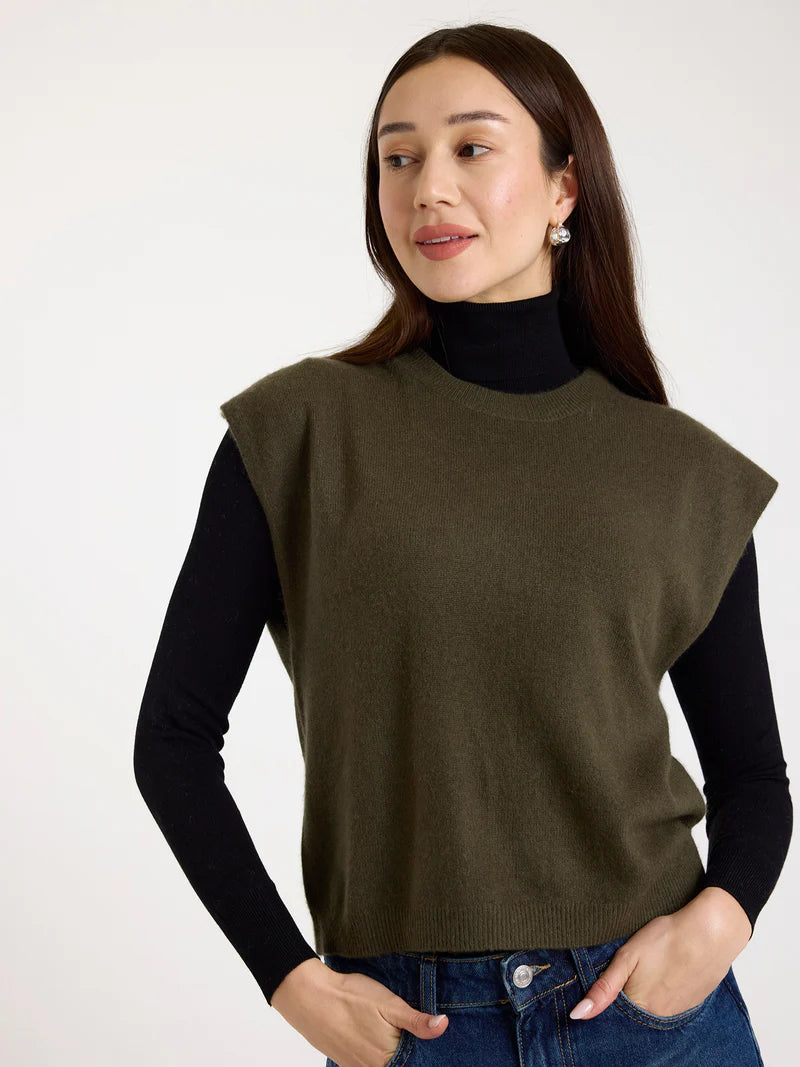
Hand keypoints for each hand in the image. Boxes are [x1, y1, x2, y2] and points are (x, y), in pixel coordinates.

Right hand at [271, 957, 448, 1065]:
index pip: (415, 1062)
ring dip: (391, 1053)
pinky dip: (376, 1054)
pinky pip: (367, 1062)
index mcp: (388, 1060)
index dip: (425, 1054)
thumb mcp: (389, 1004)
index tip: (431, 1043)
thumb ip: (417, 1021)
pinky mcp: (345, 1061)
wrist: (310, 996)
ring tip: (388, 1031)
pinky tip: (374, 1037)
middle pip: (399, 1063)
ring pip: (384, 1063)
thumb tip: (444, 1026)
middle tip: (403, 1030)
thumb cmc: (350, 997)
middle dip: (408, 1052)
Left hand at [568, 892, 749, 1021]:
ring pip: (653, 1008)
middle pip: (634, 1011)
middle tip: (633, 968)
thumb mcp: (627, 957)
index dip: (607, 996)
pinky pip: (671, 1003)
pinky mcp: (693, 1002)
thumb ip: (604, 988)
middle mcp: (660, 1016)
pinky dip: (664, 991)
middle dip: (627, 995)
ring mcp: (679, 1011)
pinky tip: (666, 972)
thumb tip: (578, 1015)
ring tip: (650, 968)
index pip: (614, 1011)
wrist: (711, 931)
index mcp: (641, 1006)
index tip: (610, 979)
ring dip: (647, 994)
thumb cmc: (667, 937)